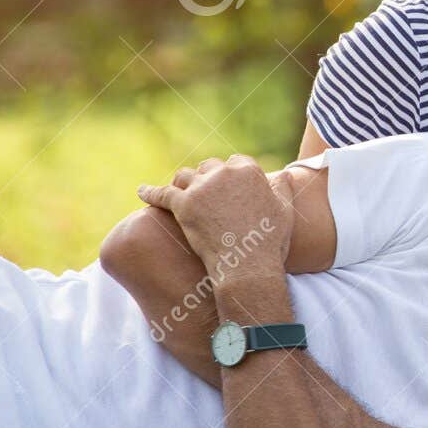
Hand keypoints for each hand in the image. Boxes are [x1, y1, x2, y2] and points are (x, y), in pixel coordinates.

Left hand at [136, 155, 291, 281]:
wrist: (247, 266)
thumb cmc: (269, 242)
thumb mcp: (284, 212)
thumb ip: (283, 189)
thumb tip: (285, 175)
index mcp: (248, 171)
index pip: (236, 162)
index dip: (232, 174)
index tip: (230, 187)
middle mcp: (223, 173)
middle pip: (209, 166)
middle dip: (207, 177)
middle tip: (205, 194)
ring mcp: (201, 188)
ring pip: (185, 176)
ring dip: (183, 183)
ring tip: (179, 191)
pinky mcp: (182, 204)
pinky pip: (161, 193)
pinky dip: (150, 192)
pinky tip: (142, 192)